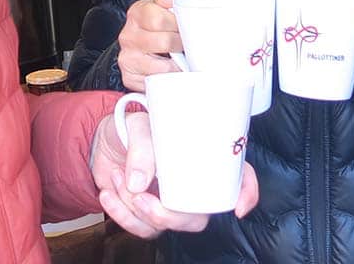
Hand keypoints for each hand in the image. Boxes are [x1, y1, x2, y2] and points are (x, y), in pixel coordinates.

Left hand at [90, 112, 258, 238]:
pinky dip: (120, 213)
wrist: (107, 140)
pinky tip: (109, 192)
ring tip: (119, 178)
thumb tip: (139, 183)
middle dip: (170, 217)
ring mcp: (171, 200)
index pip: (238, 173)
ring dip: (135, 209)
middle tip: (142, 199)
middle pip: (199, 216)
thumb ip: (141, 149)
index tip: (238, 206)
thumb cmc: (135, 126)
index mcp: (203, 155)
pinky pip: (140, 228)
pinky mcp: (149, 213)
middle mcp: (192, 182)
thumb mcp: (140, 125)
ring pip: (166, 226)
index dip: (246, 191)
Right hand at [117, 0, 182, 91]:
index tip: (186, 28)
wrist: (133, 45)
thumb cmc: (150, 26)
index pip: (159, 18)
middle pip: (164, 42)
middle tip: (188, 45)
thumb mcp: (157, 7)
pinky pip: (155, 82)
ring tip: (183, 60)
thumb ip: (166, 1)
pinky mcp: (129, 78)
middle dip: (181, 44)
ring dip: (177, 65)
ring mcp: (128, 58)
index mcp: (136, 14)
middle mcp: (128, 36)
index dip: (177, 24)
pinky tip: (172, 72)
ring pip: (162, 66)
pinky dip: (167, 79)